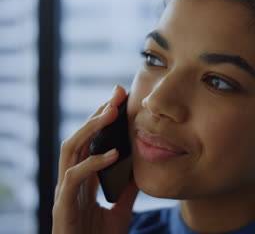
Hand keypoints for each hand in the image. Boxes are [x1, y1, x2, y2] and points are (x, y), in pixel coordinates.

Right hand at [52, 85, 137, 233]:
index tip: (121, 98)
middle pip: (79, 138)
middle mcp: (71, 180)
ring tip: (111, 113)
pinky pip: (74, 177)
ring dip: (90, 128)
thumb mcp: (121, 207)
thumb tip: (143, 165)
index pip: (90, 141)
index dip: (102, 119)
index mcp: (83, 178)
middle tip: (117, 94)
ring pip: (70, 150)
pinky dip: (93, 163)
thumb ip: (128, 187)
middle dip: (96, 114)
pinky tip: (114, 153)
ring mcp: (65, 191)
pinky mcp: (63, 206)